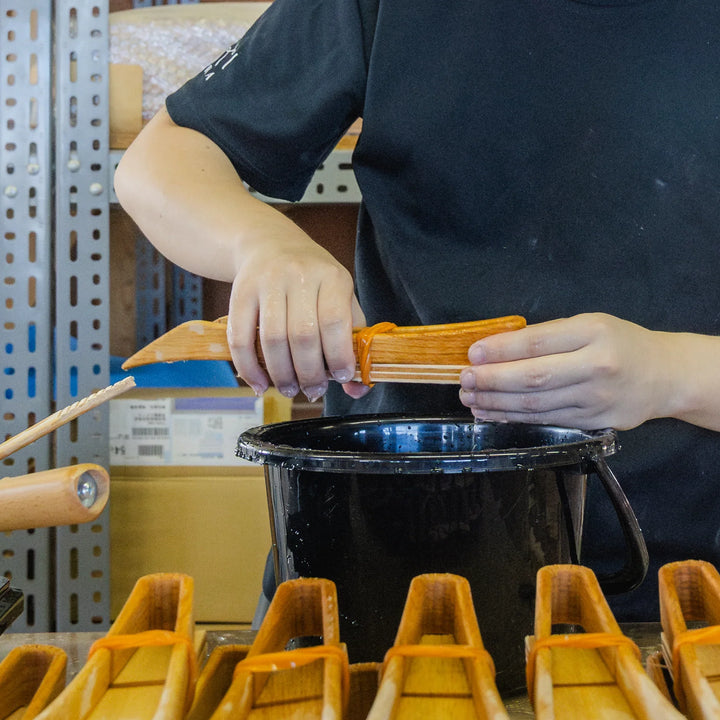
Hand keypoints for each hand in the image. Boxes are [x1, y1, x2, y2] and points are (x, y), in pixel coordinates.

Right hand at [226, 226, 366, 400]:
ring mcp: (267, 282)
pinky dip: (249, 368)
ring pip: (272, 339)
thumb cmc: (314, 281)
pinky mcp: (241, 292)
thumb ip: (353, 341)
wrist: (271, 243)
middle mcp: (299, 275)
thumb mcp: (341, 299)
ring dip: (281, 375)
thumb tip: (358, 389)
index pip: (335, 321)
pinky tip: (260, 383)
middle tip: (313, 391)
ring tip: (290, 389)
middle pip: (302, 335)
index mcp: (332, 276)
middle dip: (309, 373)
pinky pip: (240, 337)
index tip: (341, 377)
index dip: (338, 356)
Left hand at [459, 313, 668, 429]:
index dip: (500, 350)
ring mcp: (594, 399)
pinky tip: (492, 413)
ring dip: (496, 403)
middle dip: (492, 380)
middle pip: (533, 377)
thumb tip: (497, 348)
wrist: (665, 376)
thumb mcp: (588, 325)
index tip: (472, 354)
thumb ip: (547, 335)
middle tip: (464, 380)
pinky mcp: (592, 423)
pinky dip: (514, 418)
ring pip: (536, 404)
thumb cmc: (620, 343)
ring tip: (470, 399)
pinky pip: (545, 420)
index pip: (536, 343)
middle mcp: (595, 366)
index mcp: (593, 332)